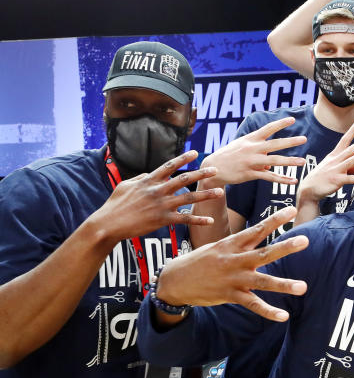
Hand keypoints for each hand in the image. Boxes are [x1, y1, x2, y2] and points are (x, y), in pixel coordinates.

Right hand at [89, 150, 222, 245]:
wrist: (109, 224)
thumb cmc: (115, 205)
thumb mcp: (125, 185)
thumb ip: (140, 178)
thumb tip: (150, 173)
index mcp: (148, 181)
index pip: (169, 166)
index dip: (183, 159)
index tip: (195, 153)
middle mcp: (157, 190)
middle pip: (184, 179)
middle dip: (201, 174)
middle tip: (215, 170)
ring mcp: (161, 205)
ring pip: (189, 197)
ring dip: (206, 194)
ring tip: (220, 192)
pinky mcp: (162, 219)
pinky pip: (184, 219)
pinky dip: (198, 220)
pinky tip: (209, 220)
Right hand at [154, 206, 308, 321]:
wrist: (175, 280)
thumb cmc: (202, 261)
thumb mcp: (220, 247)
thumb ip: (241, 244)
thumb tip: (259, 234)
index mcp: (232, 244)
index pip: (257, 229)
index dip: (275, 219)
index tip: (293, 210)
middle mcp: (235, 260)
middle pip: (263, 253)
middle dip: (285, 247)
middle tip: (304, 240)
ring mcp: (233, 279)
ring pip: (262, 282)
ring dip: (283, 284)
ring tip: (303, 287)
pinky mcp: (230, 295)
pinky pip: (253, 304)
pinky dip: (268, 311)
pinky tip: (283, 315)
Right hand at [198, 117, 306, 188]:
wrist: (213, 168)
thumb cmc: (229, 156)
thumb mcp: (241, 147)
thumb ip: (257, 151)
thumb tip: (269, 165)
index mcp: (250, 139)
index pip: (267, 129)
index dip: (280, 124)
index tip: (292, 119)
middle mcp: (252, 149)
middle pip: (274, 144)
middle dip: (290, 141)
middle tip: (304, 138)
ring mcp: (251, 161)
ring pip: (274, 161)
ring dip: (289, 161)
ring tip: (302, 161)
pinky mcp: (250, 174)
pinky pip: (269, 177)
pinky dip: (282, 179)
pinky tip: (293, 181)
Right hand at [297, 120, 353, 204]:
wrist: (308, 189)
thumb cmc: (322, 178)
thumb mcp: (335, 170)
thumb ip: (350, 168)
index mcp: (334, 156)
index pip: (344, 141)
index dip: (351, 131)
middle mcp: (335, 161)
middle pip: (349, 151)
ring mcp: (335, 171)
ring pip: (349, 162)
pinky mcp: (336, 181)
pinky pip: (348, 179)